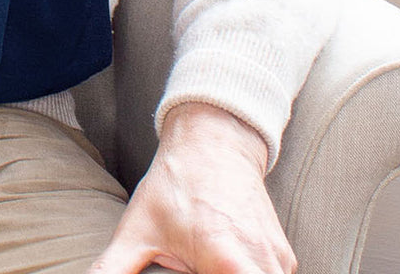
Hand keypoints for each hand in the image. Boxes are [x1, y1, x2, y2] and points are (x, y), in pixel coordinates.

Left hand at [89, 103, 294, 273]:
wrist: (214, 139)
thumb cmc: (177, 182)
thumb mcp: (138, 228)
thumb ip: (114, 267)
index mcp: (227, 260)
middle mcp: (261, 262)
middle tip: (195, 269)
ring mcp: (279, 258)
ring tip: (205, 265)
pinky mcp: (284, 255)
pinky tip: (224, 266)